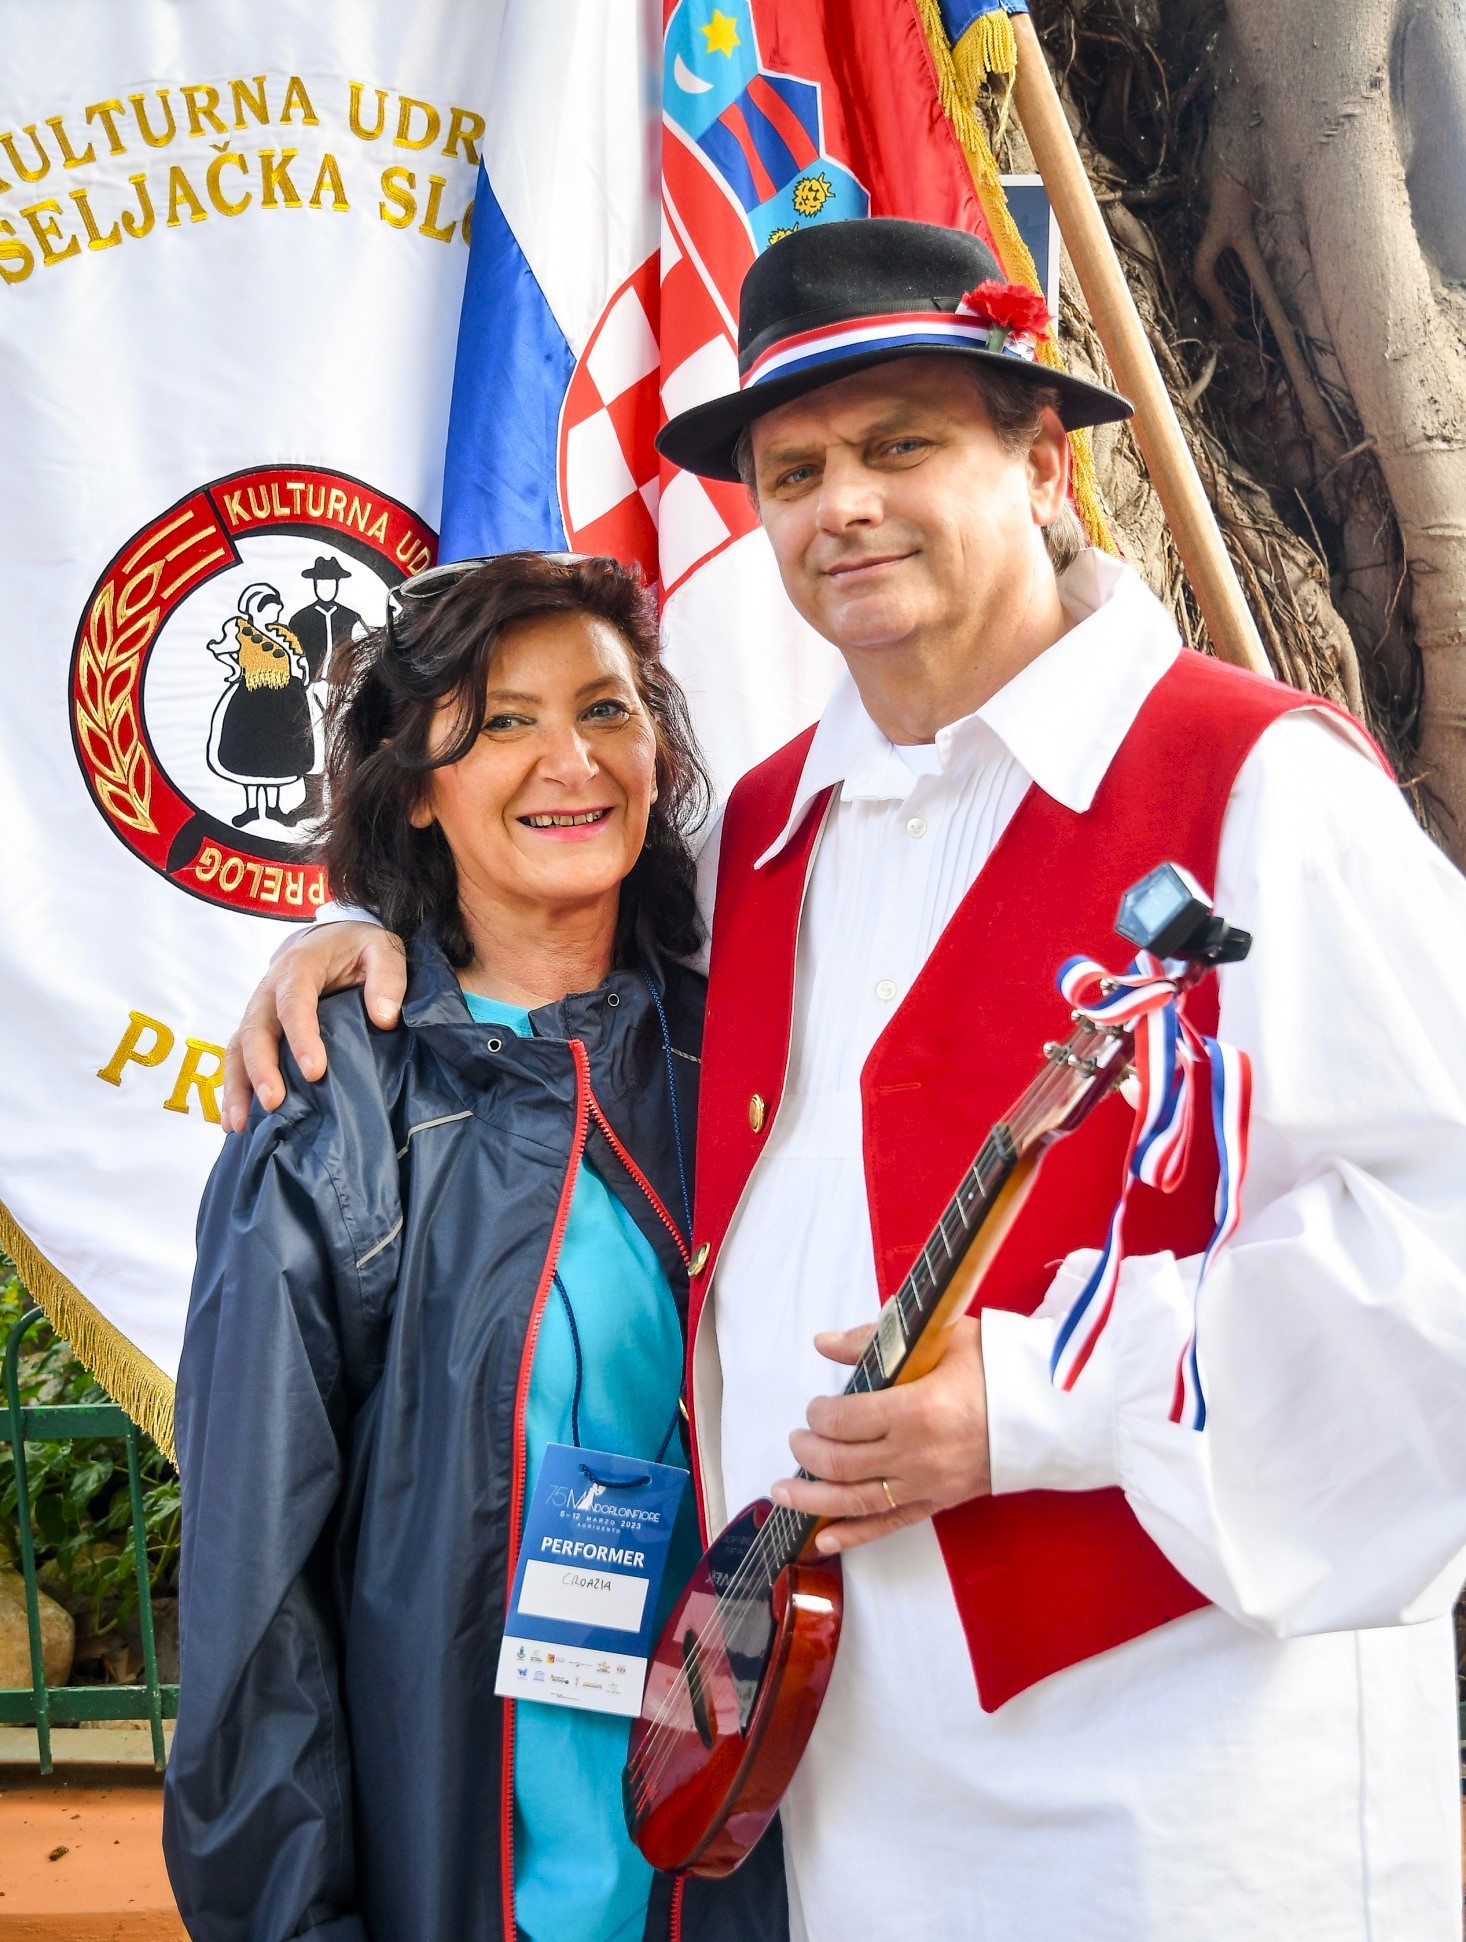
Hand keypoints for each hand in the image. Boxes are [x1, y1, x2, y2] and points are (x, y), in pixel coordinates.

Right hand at [221, 924, 407, 1130]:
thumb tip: (383, 1018)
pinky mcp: (258, 1029)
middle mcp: (269, 989)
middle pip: (256, 1028)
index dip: (301, 1036)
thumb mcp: (382, 949)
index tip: (314, 1071)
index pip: (294, 1001)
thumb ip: (388, 976)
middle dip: (261, 1068)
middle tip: (274, 1102)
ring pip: (238, 1047)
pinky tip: (233, 1123)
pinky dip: (234, 1089)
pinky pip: (238, 1058)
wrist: (331, 940)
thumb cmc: (357, 947)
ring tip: (239, 1125)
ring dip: (237, 1086)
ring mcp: (259, 1011)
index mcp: (299, 966)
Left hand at [771, 1317, 990, 1554]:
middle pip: (842, 1462)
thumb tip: (823, 1343)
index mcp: (916, 1409)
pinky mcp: (939, 1503)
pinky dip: (853, 1536)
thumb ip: (874, 1339)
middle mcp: (917, 1454)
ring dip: (812, 1499)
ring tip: (781, 1492)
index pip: (844, 1420)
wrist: (1050, 1409)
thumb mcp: (939, 1337)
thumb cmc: (995, 1366)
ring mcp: (927, 1484)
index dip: (819, 1414)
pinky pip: (889, 1525)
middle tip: (796, 1440)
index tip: (816, 1407)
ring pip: (855, 1501)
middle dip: (808, 1452)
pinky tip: (823, 1540)